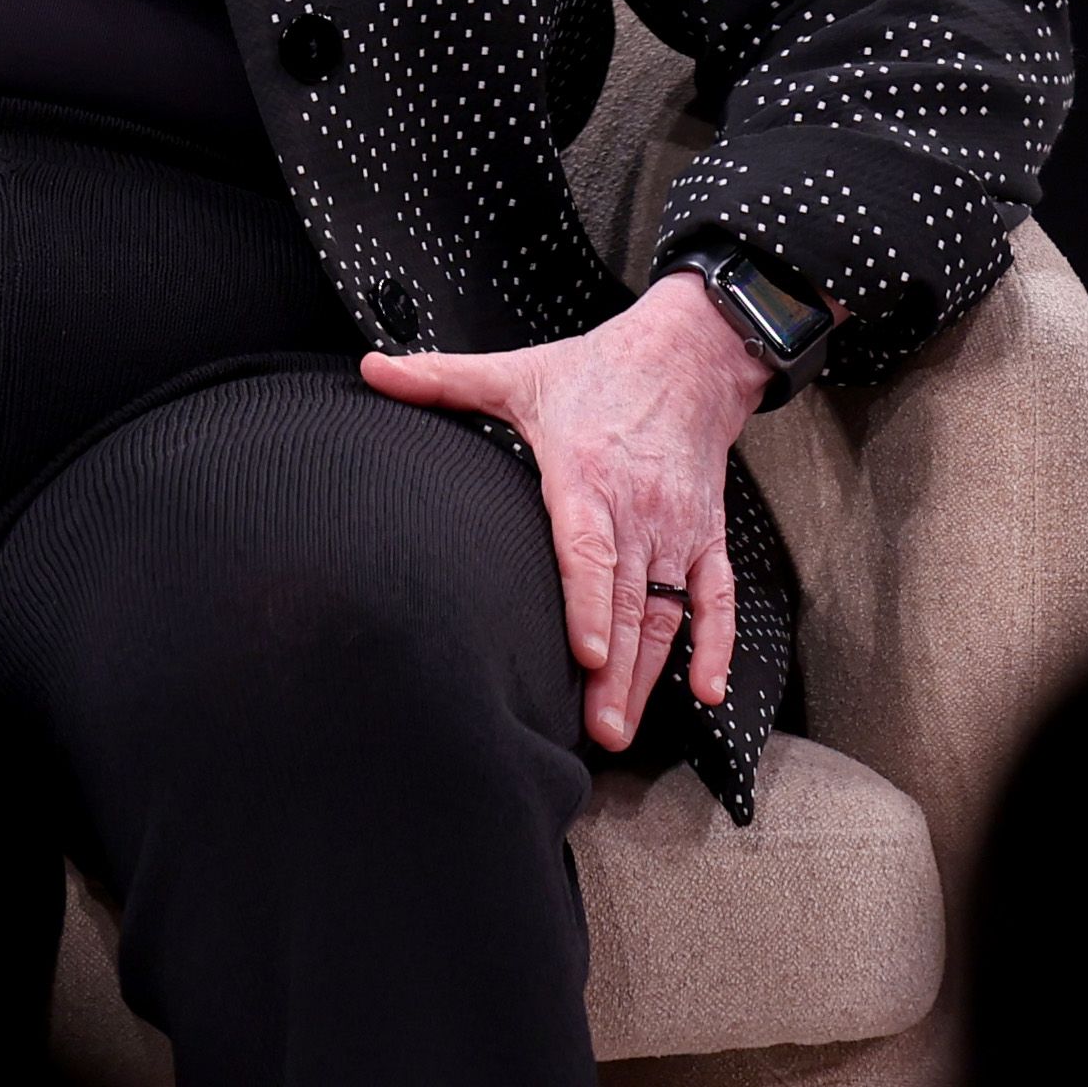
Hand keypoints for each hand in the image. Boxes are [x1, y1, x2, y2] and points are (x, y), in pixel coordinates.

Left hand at [363, 272, 776, 749]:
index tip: (588, 654)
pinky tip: (706, 691)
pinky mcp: (707, 535)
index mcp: (586, 474)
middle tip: (598, 732)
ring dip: (649, 673)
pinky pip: (717, 597)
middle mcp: (638, 508)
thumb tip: (370, 368)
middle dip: (614, 671)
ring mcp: (676, 527)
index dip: (589, 603)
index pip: (589, 549)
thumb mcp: (516, 372)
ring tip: (622, 727)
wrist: (687, 356)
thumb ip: (442, 378)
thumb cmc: (595, 372)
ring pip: (665, 611)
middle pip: (626, 599)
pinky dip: (717, 644)